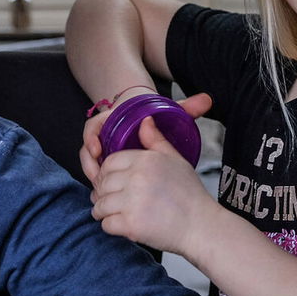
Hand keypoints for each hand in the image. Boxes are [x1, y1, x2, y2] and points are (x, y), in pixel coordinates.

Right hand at [80, 91, 211, 185]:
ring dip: (94, 176)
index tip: (97, 150)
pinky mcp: (108, 162)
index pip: (94, 126)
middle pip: (88, 148)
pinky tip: (105, 195)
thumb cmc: (157, 115)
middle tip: (97, 179)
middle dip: (90, 164)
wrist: (151, 119)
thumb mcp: (170, 111)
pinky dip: (100, 182)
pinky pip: (97, 172)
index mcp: (115, 118)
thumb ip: (187, 106)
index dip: (91, 138)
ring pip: (91, 163)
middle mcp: (107, 133)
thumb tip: (207, 100)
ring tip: (99, 191)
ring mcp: (106, 148)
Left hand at [89, 98, 216, 254]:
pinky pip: (106, 224)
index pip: (109, 163)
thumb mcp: (176, 160)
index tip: (111, 183)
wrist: (201, 226)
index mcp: (146, 160)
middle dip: (102, 193)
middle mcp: (137, 179)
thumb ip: (156, 140)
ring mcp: (132, 202)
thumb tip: (144, 120)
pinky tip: (121, 225)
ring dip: (103, 211)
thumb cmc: (190, 195)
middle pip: (102, 183)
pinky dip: (111, 226)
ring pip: (100, 205)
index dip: (106, 174)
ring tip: (113, 213)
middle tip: (110, 200)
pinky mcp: (131, 225)